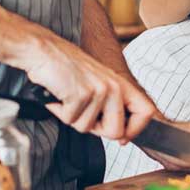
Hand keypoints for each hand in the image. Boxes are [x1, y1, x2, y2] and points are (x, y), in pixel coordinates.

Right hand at [24, 33, 156, 142]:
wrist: (42, 51)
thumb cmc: (66, 68)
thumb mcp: (97, 83)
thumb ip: (111, 105)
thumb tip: (121, 136)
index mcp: (120, 84)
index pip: (146, 112)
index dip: (135, 131)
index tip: (122, 139)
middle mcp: (114, 86)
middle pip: (116, 132)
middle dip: (96, 130)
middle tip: (82, 112)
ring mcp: (98, 90)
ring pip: (88, 128)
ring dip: (72, 117)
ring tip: (67, 97)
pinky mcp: (81, 94)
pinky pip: (71, 120)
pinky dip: (60, 111)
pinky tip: (59, 95)